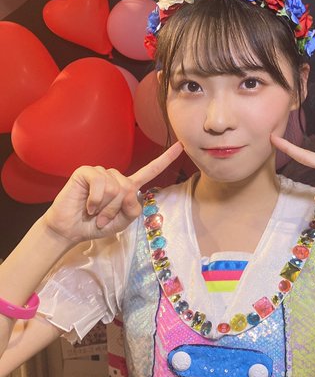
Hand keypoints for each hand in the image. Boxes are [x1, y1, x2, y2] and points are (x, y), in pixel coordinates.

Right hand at [43, 142, 182, 243]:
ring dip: (105, 207)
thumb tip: (129, 190)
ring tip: (94, 212)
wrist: (71, 230)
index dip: (165, 159)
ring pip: (115, 188)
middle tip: (102, 219)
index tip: (181, 146)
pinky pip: (100, 184)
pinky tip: (88, 206)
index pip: (150, 170)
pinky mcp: (86, 172)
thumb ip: (134, 208)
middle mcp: (116, 176)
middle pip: (129, 189)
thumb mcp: (123, 221)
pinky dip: (95, 200)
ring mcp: (101, 172)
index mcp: (127, 186)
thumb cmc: (97, 224)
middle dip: (116, 209)